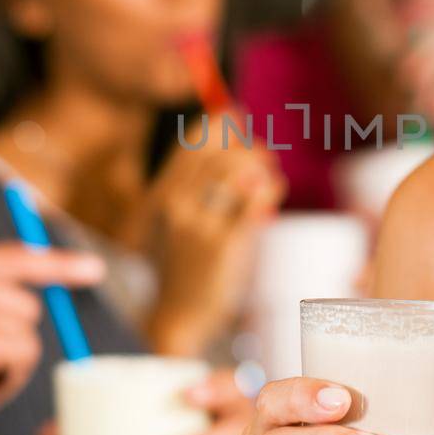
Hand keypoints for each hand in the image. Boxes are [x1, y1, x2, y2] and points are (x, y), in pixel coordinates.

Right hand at [146, 114, 284, 354]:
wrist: (178, 316)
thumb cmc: (183, 267)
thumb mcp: (177, 225)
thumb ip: (199, 190)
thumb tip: (241, 150)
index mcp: (159, 198)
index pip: (189, 146)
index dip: (216, 126)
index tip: (235, 118)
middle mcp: (174, 206)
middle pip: (216, 154)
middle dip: (245, 147)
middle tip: (264, 155)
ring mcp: (198, 225)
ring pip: (237, 172)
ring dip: (260, 165)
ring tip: (269, 173)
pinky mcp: (223, 244)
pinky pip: (254, 200)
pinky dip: (270, 187)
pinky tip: (274, 188)